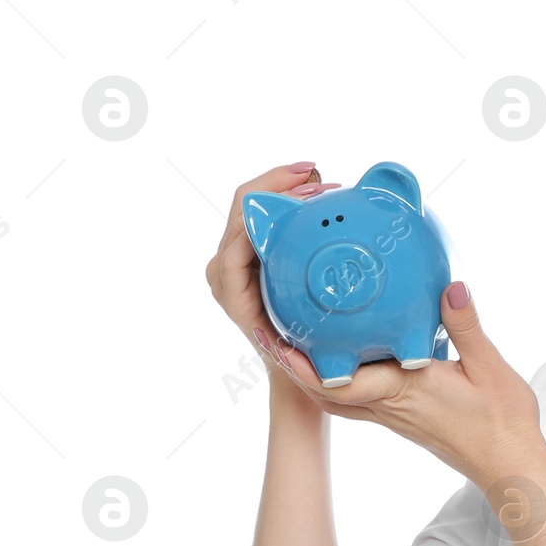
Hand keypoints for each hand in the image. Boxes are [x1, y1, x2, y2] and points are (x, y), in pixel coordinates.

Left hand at [204, 162, 340, 366]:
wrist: (290, 368)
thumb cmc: (295, 357)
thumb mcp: (293, 341)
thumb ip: (284, 316)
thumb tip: (296, 299)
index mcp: (229, 288)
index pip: (240, 236)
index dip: (270, 210)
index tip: (308, 196)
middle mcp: (222, 270)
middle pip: (242, 208)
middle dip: (279, 185)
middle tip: (318, 177)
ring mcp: (233, 258)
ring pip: (252, 206)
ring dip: (286, 189)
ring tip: (323, 182)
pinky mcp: (246, 253)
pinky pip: (262, 215)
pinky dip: (288, 200)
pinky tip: (316, 195)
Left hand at [263, 279, 544, 489]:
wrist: (508, 464)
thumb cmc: (502, 421)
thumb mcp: (490, 366)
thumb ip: (466, 325)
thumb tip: (451, 286)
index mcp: (404, 390)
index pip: (340, 383)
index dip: (305, 365)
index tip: (281, 340)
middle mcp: (390, 406)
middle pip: (325, 391)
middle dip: (295, 365)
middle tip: (270, 333)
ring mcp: (393, 415)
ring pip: (338, 397)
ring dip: (312, 375)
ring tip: (295, 343)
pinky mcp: (402, 418)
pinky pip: (357, 399)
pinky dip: (339, 380)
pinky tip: (345, 358)